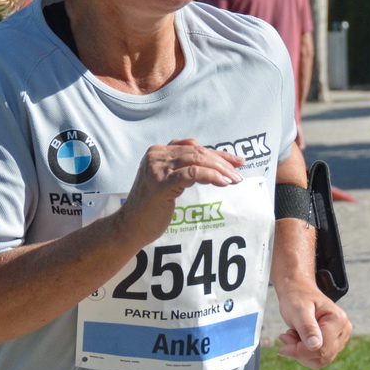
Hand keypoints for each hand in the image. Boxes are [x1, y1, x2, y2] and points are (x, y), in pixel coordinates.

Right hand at [117, 138, 242, 244]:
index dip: (218, 154)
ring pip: (197, 161)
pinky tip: (223, 183)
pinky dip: (210, 176)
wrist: (130, 226)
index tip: (236, 162)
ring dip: (220, 170)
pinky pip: (192, 174)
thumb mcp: (163, 177)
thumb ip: (178, 161)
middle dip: (223, 162)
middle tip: (239, 172)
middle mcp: (156, 156)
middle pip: (198, 152)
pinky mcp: (161, 184)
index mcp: (158, 151)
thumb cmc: (150, 205)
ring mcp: (158, 169)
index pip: (194, 148)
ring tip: (234, 180)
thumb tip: (196, 143)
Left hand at [274, 283, 350, 367]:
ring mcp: (340, 338)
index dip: (300, 351)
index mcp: (338, 320)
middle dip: (300, 351)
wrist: (299, 292)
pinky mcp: (334, 343)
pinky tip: (296, 339)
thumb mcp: (299, 310)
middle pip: (323, 356)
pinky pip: (319, 358)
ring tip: (291, 336)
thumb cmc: (297, 298)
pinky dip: (304, 353)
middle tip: (285, 337)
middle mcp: (344, 330)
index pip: (321, 347)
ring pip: (321, 360)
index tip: (282, 346)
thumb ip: (307, 327)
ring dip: (301, 353)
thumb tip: (315, 346)